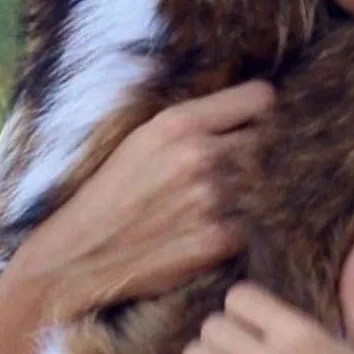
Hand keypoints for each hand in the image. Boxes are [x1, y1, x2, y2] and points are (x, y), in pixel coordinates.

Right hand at [24, 79, 274, 314]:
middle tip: (248, 165)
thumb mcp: (142, 138)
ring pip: (270, 183)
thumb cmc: (112, 193)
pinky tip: (218, 226)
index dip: (262, 112)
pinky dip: (245, 225)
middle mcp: (202, 156)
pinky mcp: (220, 240)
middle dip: (265, 151)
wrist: (81, 254)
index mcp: (180, 123)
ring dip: (257, 191)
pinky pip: (257, 222)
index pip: (261, 99)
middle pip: (272, 140)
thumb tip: (246, 108)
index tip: (256, 124)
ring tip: (227, 198)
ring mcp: (214, 200)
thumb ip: (194, 122)